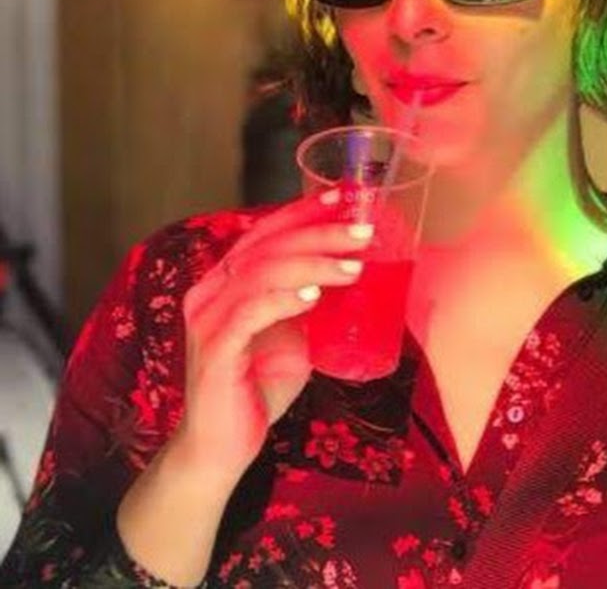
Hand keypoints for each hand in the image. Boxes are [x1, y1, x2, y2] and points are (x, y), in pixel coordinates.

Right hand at [174, 190, 370, 478]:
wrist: (221, 447)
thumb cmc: (258, 385)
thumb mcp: (293, 333)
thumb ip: (310, 301)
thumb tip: (357, 272)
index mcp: (225, 281)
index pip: (265, 232)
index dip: (303, 210)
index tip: (344, 196)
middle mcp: (209, 291)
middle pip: (267, 246)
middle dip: (319, 233)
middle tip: (363, 233)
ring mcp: (207, 320)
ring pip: (260, 273)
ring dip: (312, 265)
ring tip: (353, 267)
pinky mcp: (214, 350)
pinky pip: (249, 313)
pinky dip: (283, 300)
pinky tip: (314, 296)